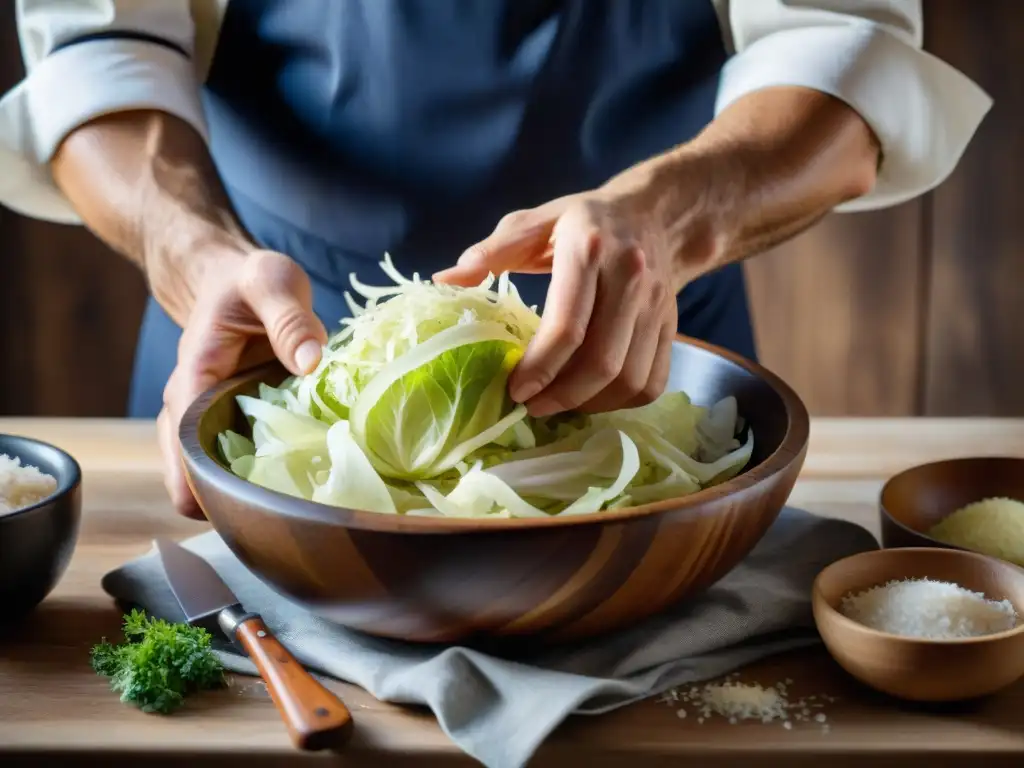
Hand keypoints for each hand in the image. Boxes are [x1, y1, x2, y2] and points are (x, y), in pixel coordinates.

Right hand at [158, 250, 326, 518]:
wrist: (236, 283)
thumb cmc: (249, 281)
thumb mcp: (272, 281)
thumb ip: (290, 318)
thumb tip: (310, 363)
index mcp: (194, 375)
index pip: (183, 441)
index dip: (201, 479)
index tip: (233, 508)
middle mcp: (191, 408)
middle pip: (188, 473)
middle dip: (221, 501)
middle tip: (273, 520)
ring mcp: (212, 421)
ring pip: (211, 476)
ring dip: (241, 496)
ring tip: (289, 513)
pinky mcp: (236, 427)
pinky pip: (239, 464)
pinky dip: (261, 480)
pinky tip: (298, 491)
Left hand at [434, 174, 700, 417]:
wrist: (656, 215)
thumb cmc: (583, 221)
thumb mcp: (535, 221)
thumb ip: (492, 251)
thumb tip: (444, 282)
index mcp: (588, 249)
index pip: (568, 324)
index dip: (540, 366)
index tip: (514, 389)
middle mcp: (630, 279)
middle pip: (602, 361)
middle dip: (562, 395)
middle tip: (531, 406)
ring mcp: (657, 306)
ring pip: (629, 378)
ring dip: (590, 403)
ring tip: (557, 405)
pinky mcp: (672, 327)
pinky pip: (652, 382)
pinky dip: (621, 403)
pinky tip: (592, 399)